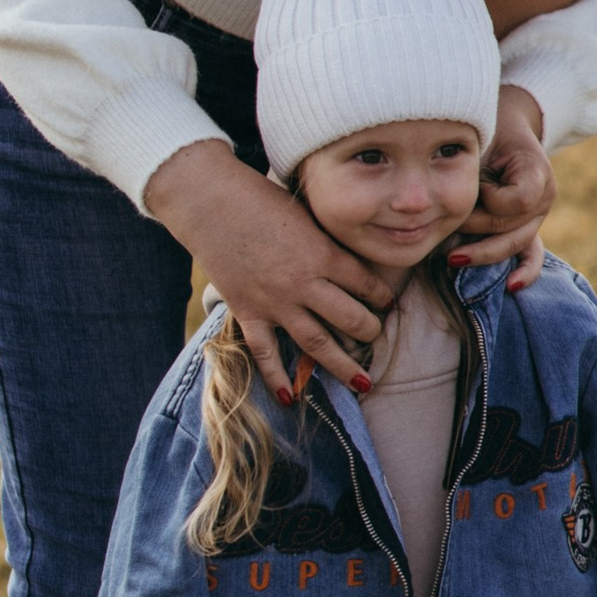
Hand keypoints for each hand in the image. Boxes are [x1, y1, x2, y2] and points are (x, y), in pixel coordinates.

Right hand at [141, 140, 391, 397]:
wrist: (209, 202)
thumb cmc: (259, 198)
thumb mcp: (304, 213)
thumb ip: (326, 240)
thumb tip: (351, 258)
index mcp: (323, 253)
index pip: (366, 284)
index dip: (382, 296)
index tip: (387, 303)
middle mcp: (304, 283)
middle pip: (350, 318)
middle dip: (370, 331)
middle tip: (375, 335)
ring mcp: (275, 302)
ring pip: (318, 343)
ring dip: (343, 365)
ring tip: (363, 382)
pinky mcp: (248, 311)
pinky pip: (266, 353)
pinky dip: (277, 378)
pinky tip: (290, 398)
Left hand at [450, 83, 555, 288]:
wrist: (504, 125)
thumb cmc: (487, 128)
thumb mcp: (480, 136)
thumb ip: (468, 162)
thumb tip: (435, 191)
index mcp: (537, 171)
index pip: (518, 201)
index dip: (493, 199)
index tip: (475, 185)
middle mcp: (545, 197)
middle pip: (510, 227)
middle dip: (474, 229)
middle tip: (442, 230)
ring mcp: (539, 216)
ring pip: (515, 245)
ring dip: (482, 254)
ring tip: (452, 259)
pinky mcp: (529, 227)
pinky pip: (532, 255)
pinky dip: (524, 272)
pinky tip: (510, 286)